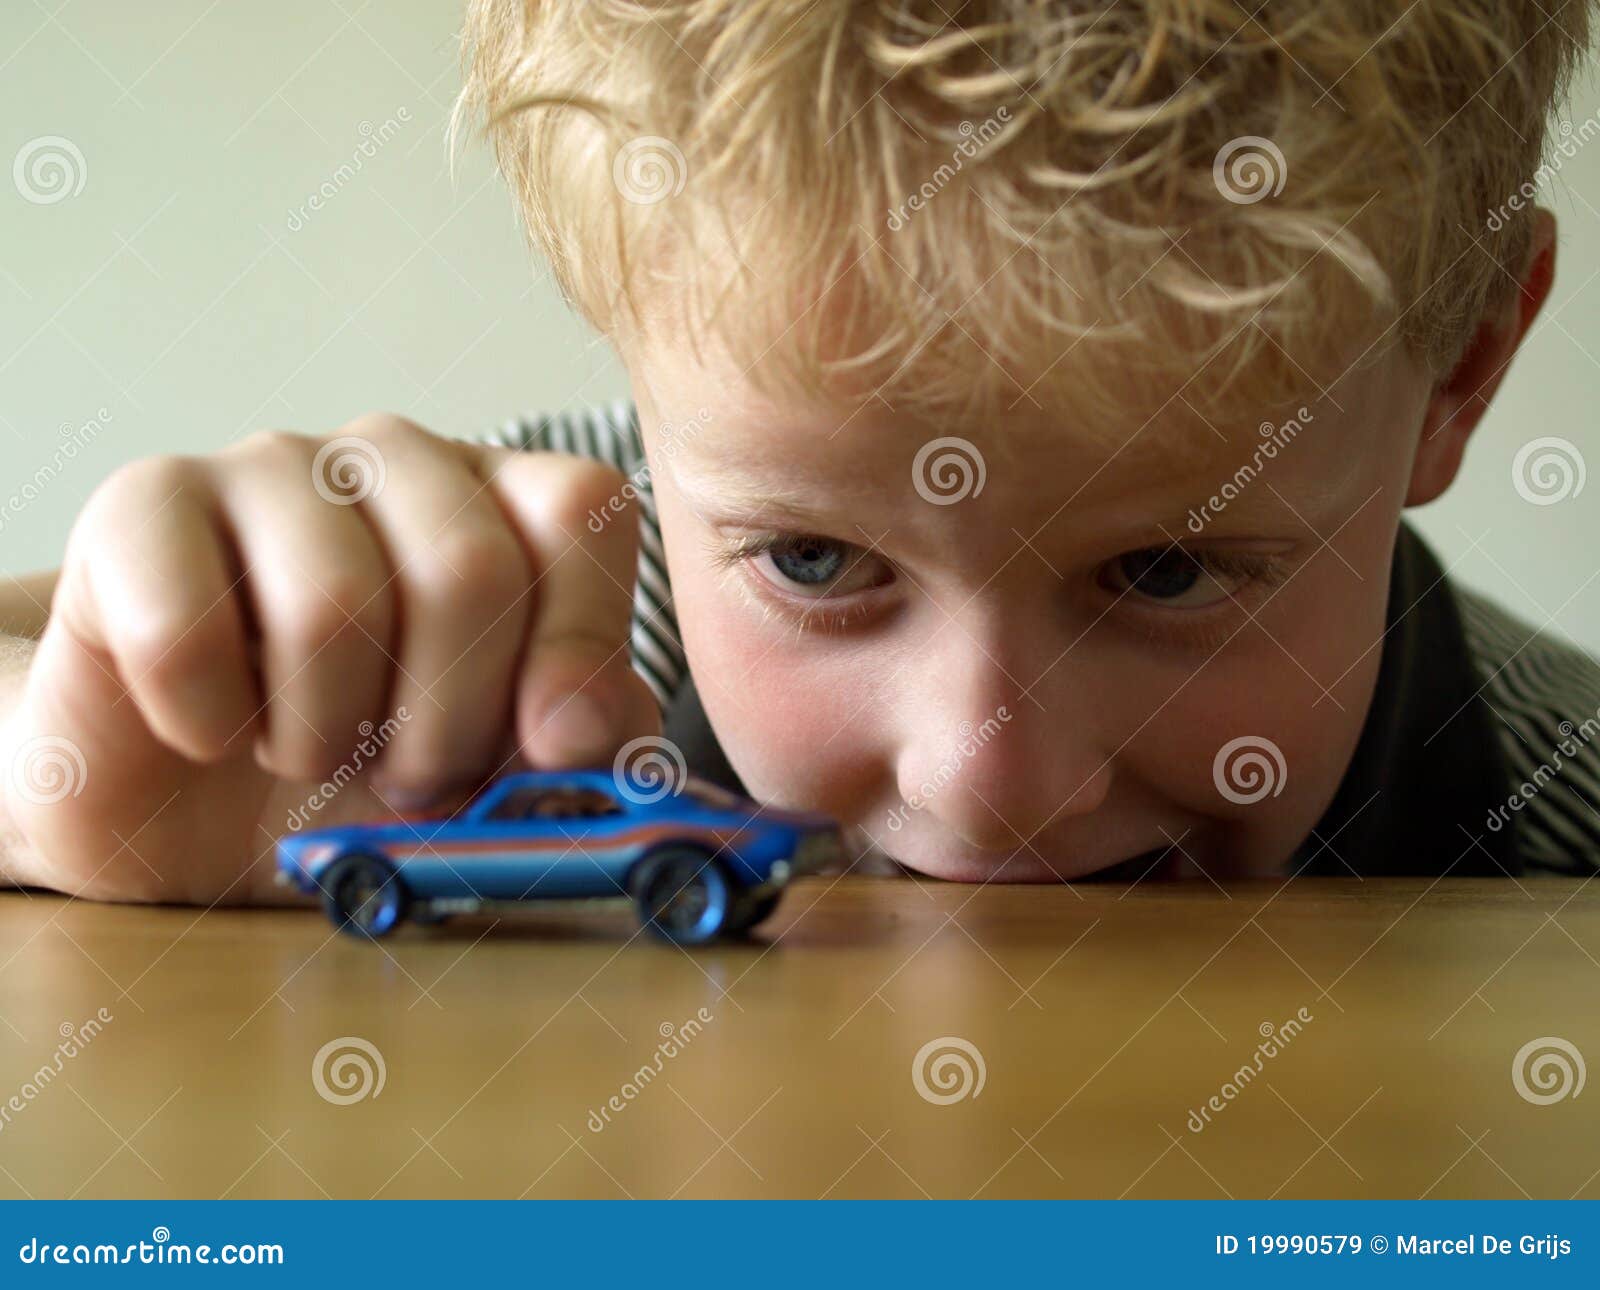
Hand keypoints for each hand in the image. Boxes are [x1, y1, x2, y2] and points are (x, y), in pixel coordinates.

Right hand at [2, 413, 658, 903]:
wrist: (187, 817)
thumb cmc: (364, 777)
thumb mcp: (502, 778)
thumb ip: (582, 740)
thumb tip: (591, 725)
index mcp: (502, 502)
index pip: (581, 511)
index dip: (574, 645)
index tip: (544, 749)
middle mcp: (395, 460)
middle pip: (468, 568)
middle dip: (445, 724)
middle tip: (404, 773)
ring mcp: (267, 466)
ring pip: (331, 604)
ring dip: (323, 733)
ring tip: (305, 750)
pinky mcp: (142, 505)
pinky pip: (184, 630)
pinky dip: (208, 723)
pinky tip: (209, 729)